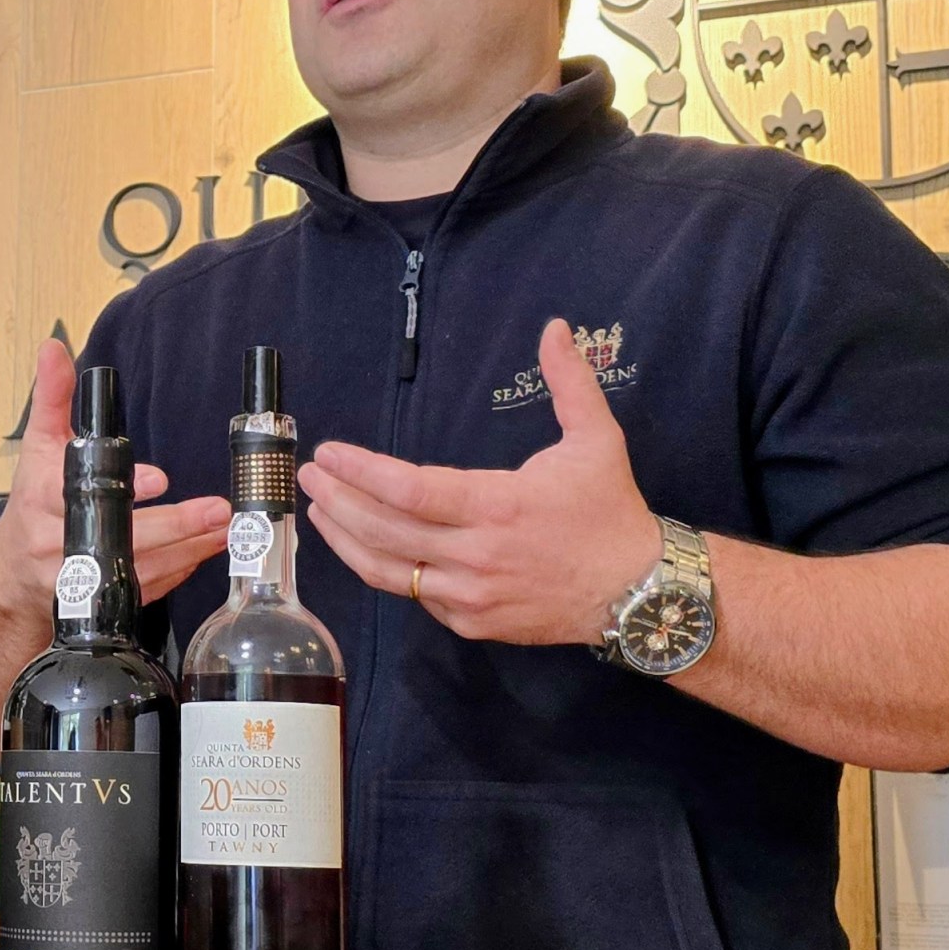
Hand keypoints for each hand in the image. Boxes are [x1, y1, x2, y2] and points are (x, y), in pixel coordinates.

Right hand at [0, 340, 231, 622]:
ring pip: (141, 569)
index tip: (158, 480)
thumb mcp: (37, 445)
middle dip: (175, 526)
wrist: (11, 573)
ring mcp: (80, 578)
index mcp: (42, 500)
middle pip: (122, 539)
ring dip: (188, 550)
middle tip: (216, 509)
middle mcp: (58, 544)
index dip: (124, 489)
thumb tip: (54, 348)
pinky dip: (179, 571)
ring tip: (225, 529)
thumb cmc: (31, 501)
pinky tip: (207, 551)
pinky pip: (145, 590)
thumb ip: (52, 396)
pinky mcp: (101, 600)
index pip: (82, 493)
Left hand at [296, 319, 660, 644]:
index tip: (328, 453)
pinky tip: (366, 547)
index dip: (360, 472)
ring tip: (320, 512)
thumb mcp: (597, 439)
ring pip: (388, 571)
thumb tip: (554, 327)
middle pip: (384, 530)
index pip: (408, 490)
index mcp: (497, 506)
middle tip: (308, 476)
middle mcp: (476, 555)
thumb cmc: (612, 511)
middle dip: (337, 500)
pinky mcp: (473, 623)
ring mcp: (471, 594)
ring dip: (346, 540)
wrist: (640, 593)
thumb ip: (570, 382)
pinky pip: (416, 597)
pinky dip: (387, 571)